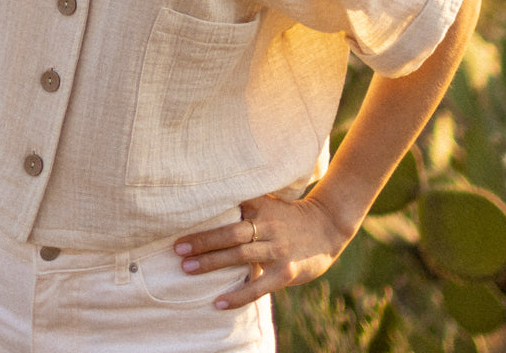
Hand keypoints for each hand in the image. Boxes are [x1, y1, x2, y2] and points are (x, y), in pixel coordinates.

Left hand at [172, 191, 350, 310]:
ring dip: (211, 263)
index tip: (181, 217)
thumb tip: (210, 206)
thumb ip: (246, 206)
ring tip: (187, 268)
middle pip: (230, 232)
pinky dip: (238, 295)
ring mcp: (277, 249)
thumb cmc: (290, 217)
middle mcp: (268, 225)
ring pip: (240, 256)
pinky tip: (219, 302)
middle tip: (177, 248)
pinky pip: (258, 286)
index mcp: (261, 206)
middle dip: (203, 240)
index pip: (230, 206)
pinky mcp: (286, 272)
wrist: (328, 227)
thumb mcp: (269, 203)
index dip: (207, 212)